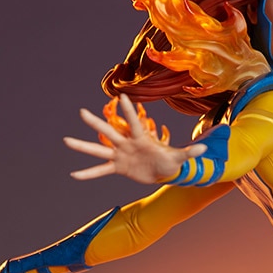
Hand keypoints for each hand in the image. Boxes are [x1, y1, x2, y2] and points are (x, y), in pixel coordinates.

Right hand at [64, 95, 206, 183]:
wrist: (162, 170)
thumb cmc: (170, 160)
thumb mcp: (180, 157)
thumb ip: (190, 152)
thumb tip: (206, 149)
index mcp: (141, 138)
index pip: (134, 123)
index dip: (129, 112)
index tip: (121, 98)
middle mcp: (126, 144)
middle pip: (109, 132)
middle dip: (97, 123)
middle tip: (82, 112)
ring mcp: (120, 155)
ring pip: (99, 150)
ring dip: (83, 146)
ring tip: (66, 140)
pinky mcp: (117, 167)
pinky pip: (100, 170)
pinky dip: (88, 173)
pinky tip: (74, 174)